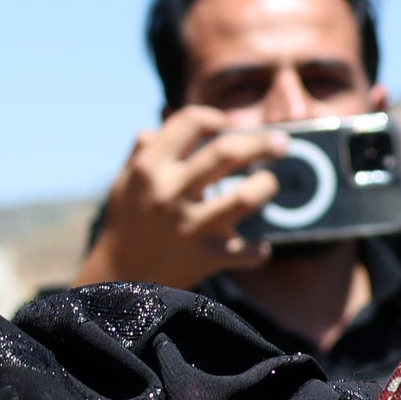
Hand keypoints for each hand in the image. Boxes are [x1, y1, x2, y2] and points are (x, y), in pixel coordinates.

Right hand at [79, 108, 285, 286]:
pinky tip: (257, 247)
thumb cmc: (127, 226)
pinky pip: (248, 251)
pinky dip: (258, 250)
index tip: (227, 125)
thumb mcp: (124, 185)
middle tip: (282, 143)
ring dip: (266, 186)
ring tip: (269, 185)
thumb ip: (141, 155)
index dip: (214, 118)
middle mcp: (169, 192)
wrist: (118, 282)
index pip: (190, 122)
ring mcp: (189, 225)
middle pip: (227, 152)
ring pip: (246, 197)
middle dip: (263, 143)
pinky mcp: (205, 256)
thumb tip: (155, 129)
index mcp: (149, 167)